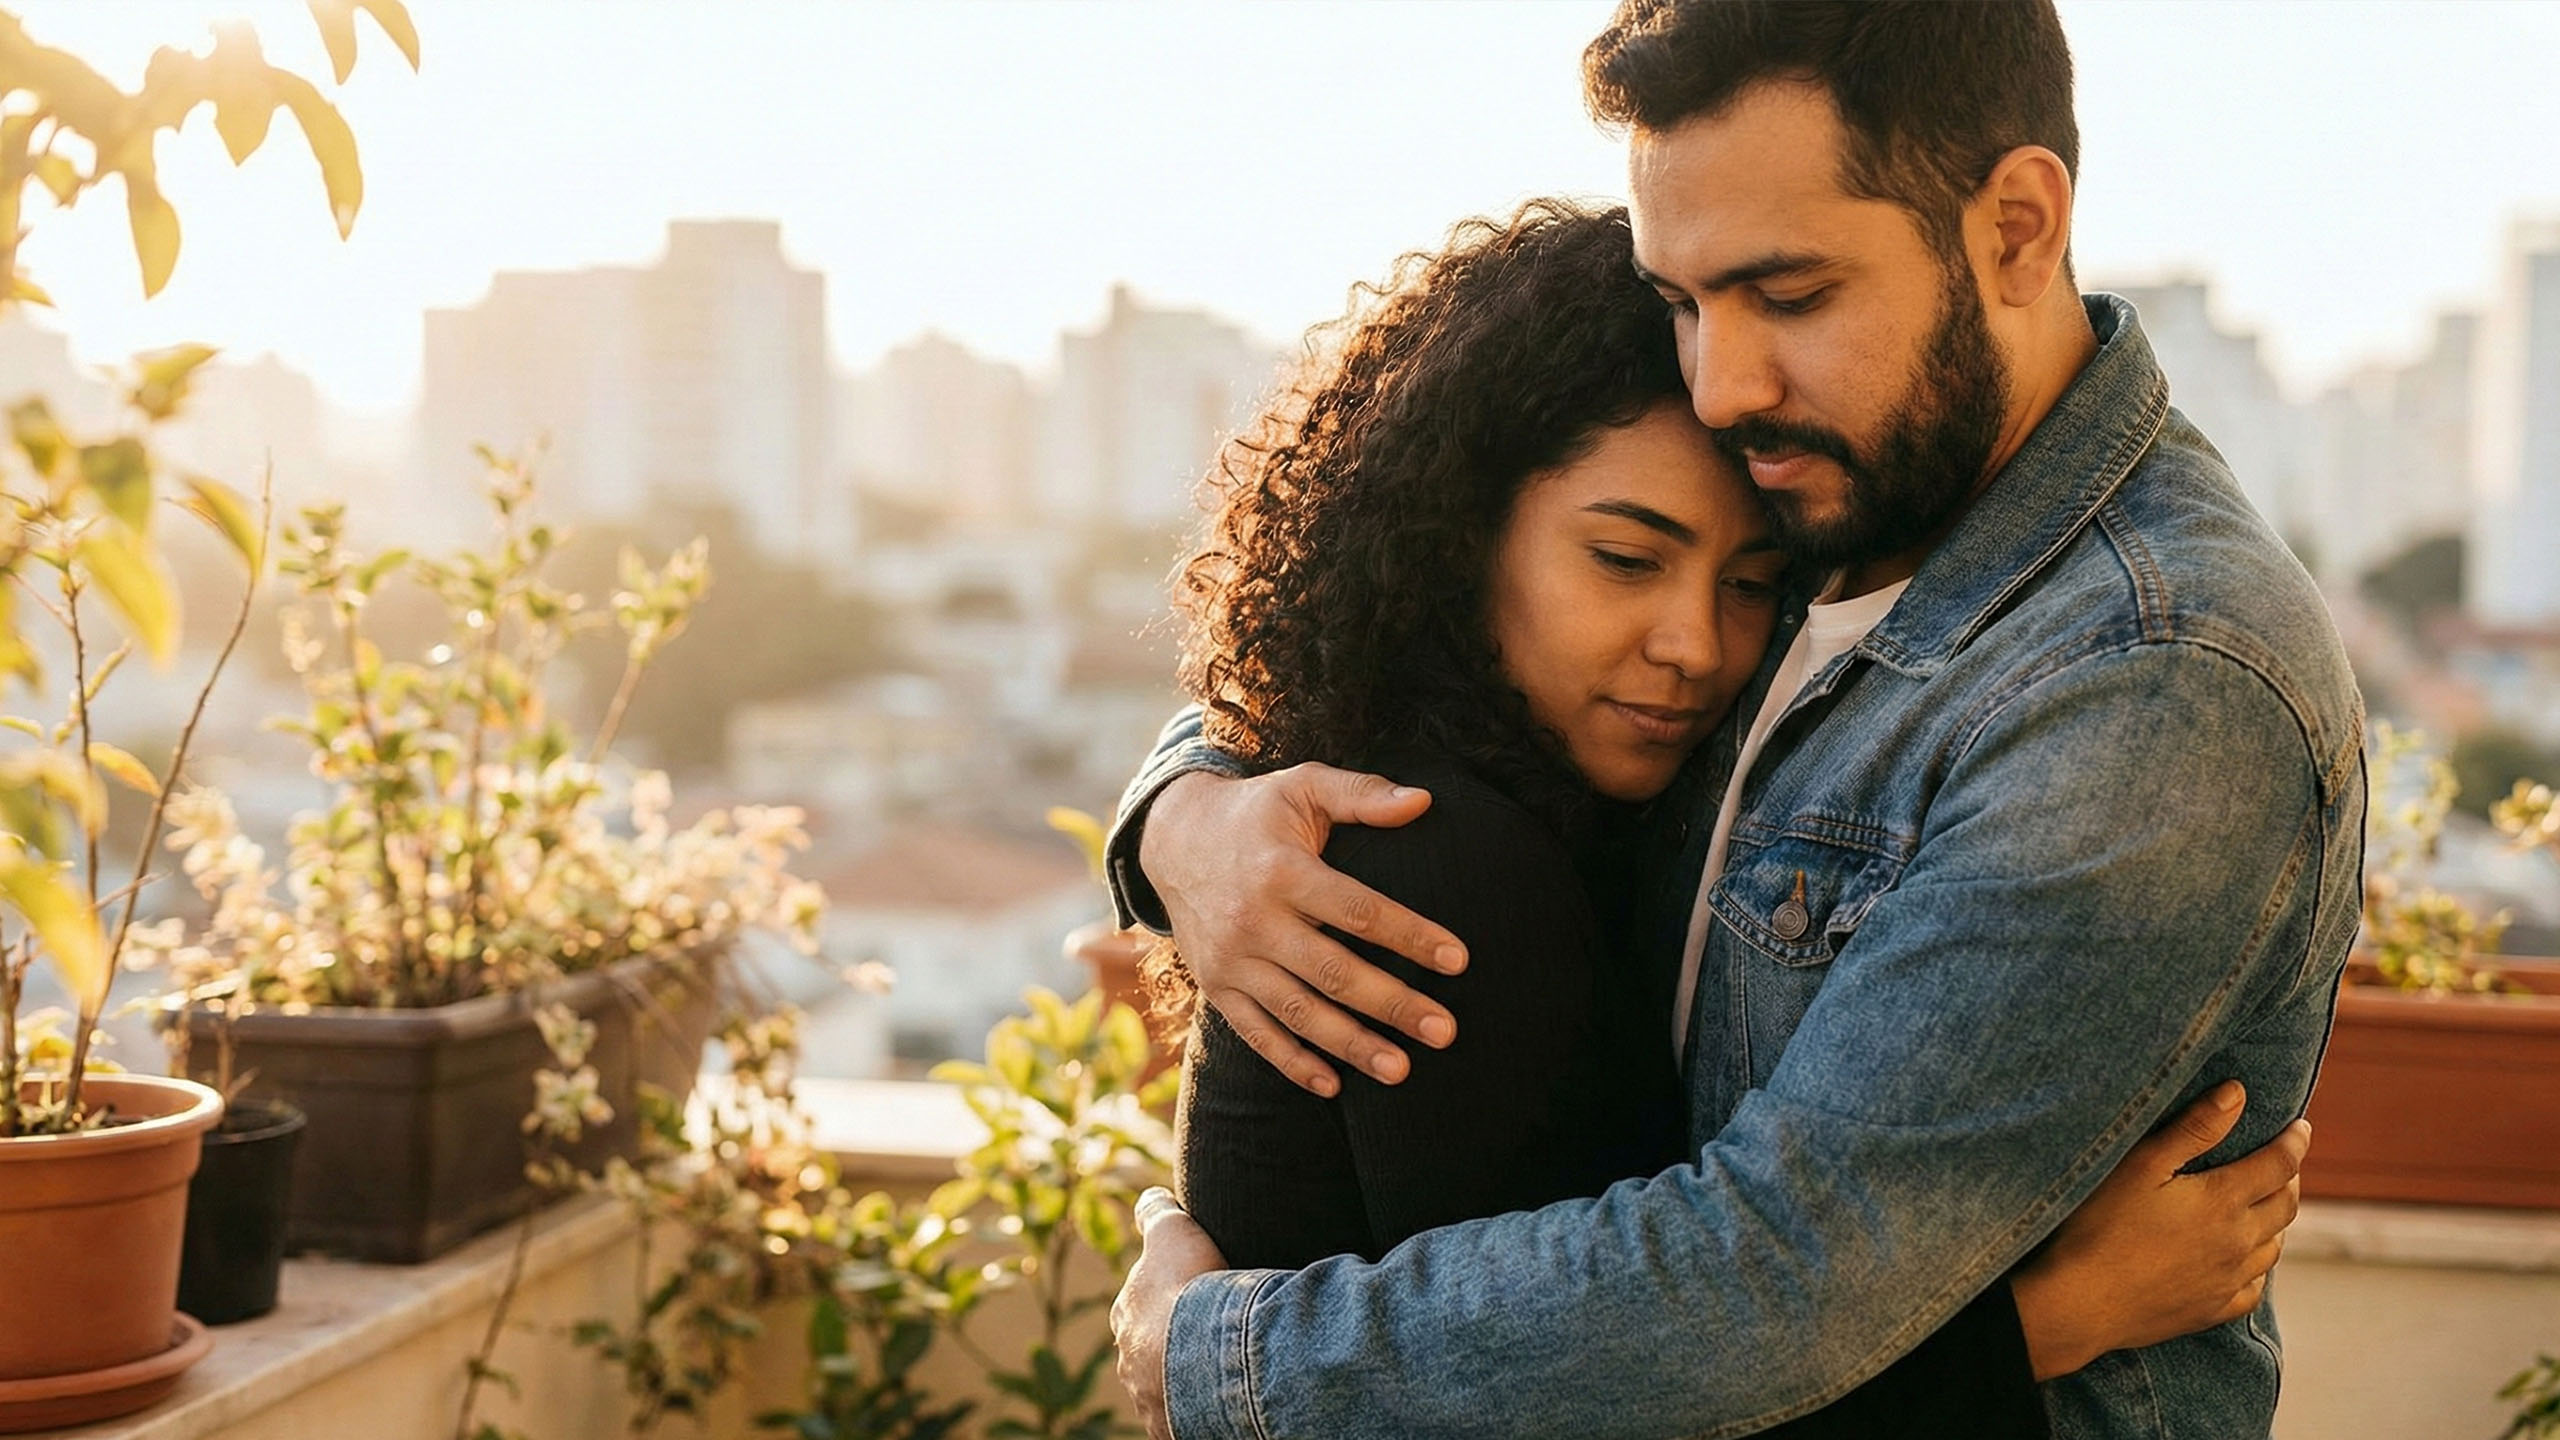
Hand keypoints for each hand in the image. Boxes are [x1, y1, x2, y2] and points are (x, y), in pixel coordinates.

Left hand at [1112, 1187, 1227, 1439]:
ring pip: (1163, 1387)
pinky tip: (1220, 1403)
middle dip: (1171, 1344)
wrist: (1207, 1353)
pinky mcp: (1169, 1427)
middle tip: (1207, 1336)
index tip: (1187, 1296)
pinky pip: (1183, 1419)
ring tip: (1219, 1372)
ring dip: (1184, 1380)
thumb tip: (1148, 1196)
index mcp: (1126, 1315)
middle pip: (1149, 1350)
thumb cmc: (1189, 1288)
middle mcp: (1129, 1359)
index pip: (1138, 1307)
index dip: (1163, 1300)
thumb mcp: (1173, 1232)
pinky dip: (1199, 1411)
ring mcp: (1147, 1397)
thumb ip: (1158, 1212)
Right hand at [1141, 765, 1462, 1094]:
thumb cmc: (1257, 813)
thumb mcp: (1304, 787)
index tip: (1459, 960)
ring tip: (1402, 1070)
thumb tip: (1423, 802)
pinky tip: (1333, 1086)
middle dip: (1393, 1004)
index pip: (1358, 910)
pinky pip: (1256, 1033)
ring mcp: (1232, 959)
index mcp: (1282, 871)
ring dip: (1351, 1045)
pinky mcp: (1217, 986)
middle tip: (1445, 1030)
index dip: (1410, 936)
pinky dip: (1292, 1063)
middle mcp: (1254, 920)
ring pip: (1298, 1011)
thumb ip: (1363, 794)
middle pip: (1333, 971)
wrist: (1173, 840)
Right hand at [2010, 1082, 2308, 1378]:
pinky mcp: (2213, 1310)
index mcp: (2223, 1200)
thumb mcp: (2141, 1163)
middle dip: (2289, 1178)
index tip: (2302, 1127)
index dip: (2295, 1141)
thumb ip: (2194, 1127)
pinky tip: (2244, 1259)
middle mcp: (2238, 1242)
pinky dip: (2258, 1265)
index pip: (2279, 1164)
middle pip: (2285, 1205)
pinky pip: (2254, 1287)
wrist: (2079, 1302)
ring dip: (2276, 1220)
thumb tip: (2238, 1094)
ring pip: (2274, 1246)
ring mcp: (2229, 1280)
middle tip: (2284, 1162)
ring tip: (2264, 1204)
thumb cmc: (2101, 1225)